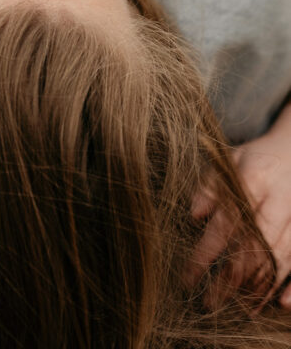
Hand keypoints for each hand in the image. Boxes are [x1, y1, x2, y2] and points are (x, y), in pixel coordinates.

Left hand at [187, 106, 290, 308]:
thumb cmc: (256, 158)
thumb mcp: (228, 160)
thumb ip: (209, 186)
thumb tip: (193, 215)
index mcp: (252, 181)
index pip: (224, 225)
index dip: (205, 255)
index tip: (188, 279)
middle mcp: (277, 201)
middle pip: (252, 248)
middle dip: (230, 281)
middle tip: (210, 304)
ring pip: (279, 259)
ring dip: (260, 288)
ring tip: (240, 310)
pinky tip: (281, 304)